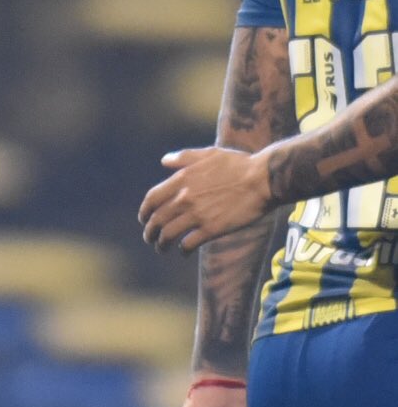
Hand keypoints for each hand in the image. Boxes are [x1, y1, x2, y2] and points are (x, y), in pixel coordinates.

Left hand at [139, 147, 271, 252]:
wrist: (263, 179)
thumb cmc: (238, 164)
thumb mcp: (207, 154)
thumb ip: (183, 157)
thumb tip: (164, 161)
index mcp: (181, 180)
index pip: (152, 199)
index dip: (144, 211)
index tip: (143, 219)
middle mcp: (184, 198)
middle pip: (157, 219)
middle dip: (149, 231)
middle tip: (149, 238)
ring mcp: (197, 215)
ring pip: (168, 234)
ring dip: (161, 243)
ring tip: (161, 248)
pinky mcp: (212, 229)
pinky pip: (189, 243)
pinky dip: (182, 249)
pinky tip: (183, 252)